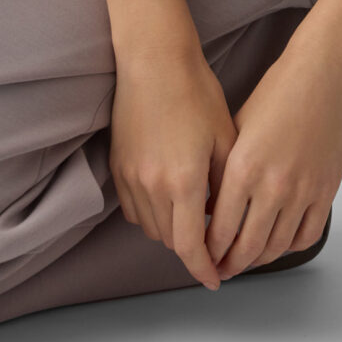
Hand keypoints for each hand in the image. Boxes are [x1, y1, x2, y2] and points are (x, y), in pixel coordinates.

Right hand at [109, 45, 237, 290]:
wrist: (154, 62)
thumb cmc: (196, 93)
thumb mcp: (225, 137)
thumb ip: (226, 184)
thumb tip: (224, 218)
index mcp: (184, 182)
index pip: (192, 246)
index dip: (205, 269)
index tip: (216, 280)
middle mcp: (152, 187)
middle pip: (171, 240)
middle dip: (193, 248)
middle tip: (214, 245)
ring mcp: (129, 178)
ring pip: (151, 227)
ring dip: (172, 231)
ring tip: (195, 218)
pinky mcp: (116, 167)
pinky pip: (133, 208)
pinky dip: (152, 213)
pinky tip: (170, 198)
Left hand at [206, 19, 341, 277]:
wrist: (325, 73)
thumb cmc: (279, 92)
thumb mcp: (237, 128)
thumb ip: (224, 170)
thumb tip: (211, 206)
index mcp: (243, 169)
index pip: (219, 230)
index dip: (207, 251)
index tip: (202, 256)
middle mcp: (272, 186)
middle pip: (246, 248)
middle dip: (228, 264)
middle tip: (220, 268)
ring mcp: (303, 191)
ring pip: (275, 247)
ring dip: (258, 259)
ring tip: (247, 258)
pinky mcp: (327, 189)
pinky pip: (307, 234)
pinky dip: (290, 245)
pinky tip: (279, 240)